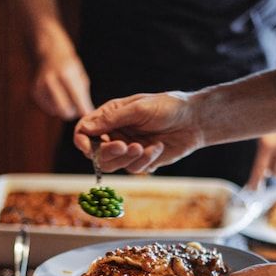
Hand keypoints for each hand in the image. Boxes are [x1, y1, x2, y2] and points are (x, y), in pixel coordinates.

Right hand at [32, 54, 93, 119]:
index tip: (88, 115)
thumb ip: (83, 95)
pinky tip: (57, 96)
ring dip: (64, 109)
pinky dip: (55, 107)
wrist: (49, 55)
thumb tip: (85, 115)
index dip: (83, 109)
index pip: (76, 98)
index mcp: (66, 74)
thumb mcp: (80, 76)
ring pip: (56, 111)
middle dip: (72, 112)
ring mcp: (40, 87)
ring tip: (67, 98)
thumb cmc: (70, 68)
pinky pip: (49, 109)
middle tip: (77, 108)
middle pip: (64, 110)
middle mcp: (51, 80)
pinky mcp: (35, 93)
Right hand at [74, 91, 200, 172]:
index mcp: (110, 116)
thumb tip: (85, 128)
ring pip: (112, 165)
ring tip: (143, 147)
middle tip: (123, 146)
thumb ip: (112, 119)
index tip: (86, 146)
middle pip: (96, 152)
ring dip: (126, 158)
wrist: (194, 121)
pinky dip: (145, 159)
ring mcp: (127, 149)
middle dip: (108, 152)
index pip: (85, 130)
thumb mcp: (138, 108)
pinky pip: (133, 168)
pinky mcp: (141, 161)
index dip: (81, 140)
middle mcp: (115, 133)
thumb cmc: (167, 107)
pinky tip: (158, 148)